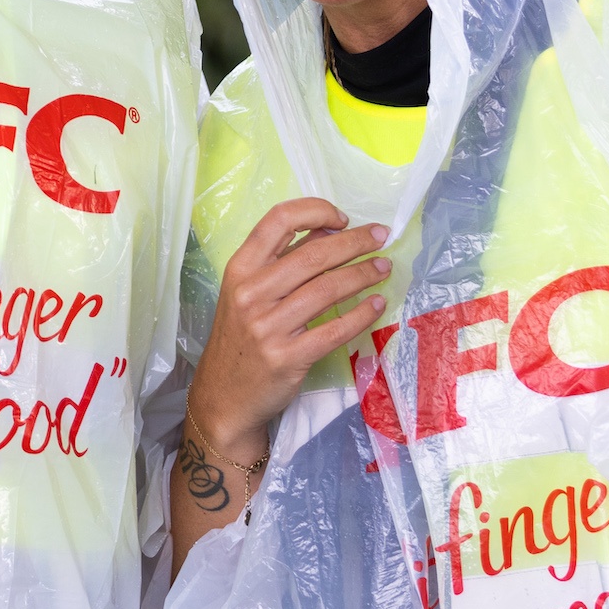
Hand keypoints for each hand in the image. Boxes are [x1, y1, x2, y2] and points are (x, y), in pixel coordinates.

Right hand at [188, 197, 392, 461]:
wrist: (224, 397)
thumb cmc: (241, 338)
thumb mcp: (248, 293)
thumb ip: (283, 260)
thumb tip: (331, 229)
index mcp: (240, 269)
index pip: (278, 221)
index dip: (315, 211)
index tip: (343, 218)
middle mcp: (251, 293)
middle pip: (313, 254)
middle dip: (355, 241)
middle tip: (382, 236)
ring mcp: (268, 327)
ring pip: (327, 289)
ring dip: (363, 274)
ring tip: (384, 267)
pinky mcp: (287, 358)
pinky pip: (335, 330)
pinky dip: (362, 314)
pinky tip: (377, 305)